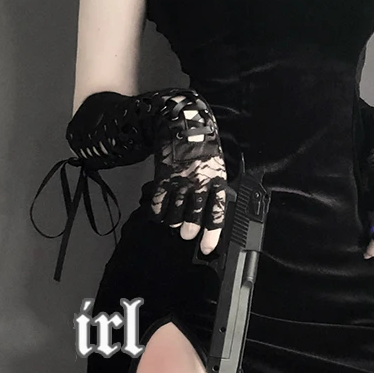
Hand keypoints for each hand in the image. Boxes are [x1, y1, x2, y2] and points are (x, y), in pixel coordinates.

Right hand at [148, 92, 227, 254]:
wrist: (184, 123)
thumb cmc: (204, 147)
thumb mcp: (216, 167)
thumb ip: (214, 189)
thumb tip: (211, 213)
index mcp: (216, 182)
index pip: (216, 214)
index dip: (211, 235)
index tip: (205, 248)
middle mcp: (198, 184)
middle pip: (193, 218)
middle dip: (189, 231)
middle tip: (187, 234)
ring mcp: (179, 181)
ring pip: (174, 213)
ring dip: (173, 222)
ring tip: (173, 223)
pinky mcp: (162, 177)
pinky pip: (158, 202)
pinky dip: (157, 211)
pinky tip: (158, 213)